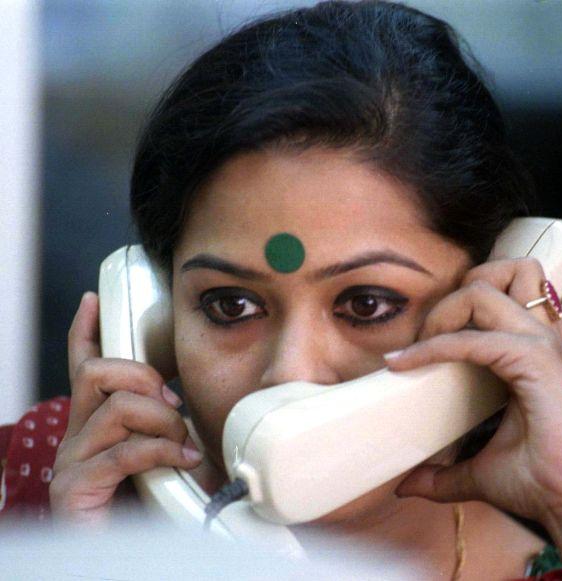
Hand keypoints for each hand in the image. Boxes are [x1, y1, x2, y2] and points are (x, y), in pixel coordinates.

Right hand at [49, 292, 201, 523]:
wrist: (122, 562)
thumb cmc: (148, 507)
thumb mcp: (162, 456)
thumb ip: (167, 430)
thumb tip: (194, 410)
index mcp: (96, 424)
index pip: (85, 367)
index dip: (86, 332)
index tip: (93, 300)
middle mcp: (77, 436)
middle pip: (97, 373)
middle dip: (144, 377)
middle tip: (174, 406)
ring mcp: (72, 461)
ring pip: (116, 406)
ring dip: (162, 420)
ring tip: (184, 444)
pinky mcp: (75, 487)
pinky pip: (125, 450)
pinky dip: (164, 451)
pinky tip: (186, 462)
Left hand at [387, 250, 561, 522]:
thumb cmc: (542, 483)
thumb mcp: (479, 471)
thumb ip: (443, 473)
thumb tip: (405, 485)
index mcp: (525, 353)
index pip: (488, 301)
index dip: (442, 318)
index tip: (400, 359)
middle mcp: (534, 339)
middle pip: (481, 283)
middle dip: (440, 307)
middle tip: (414, 349)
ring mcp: (537, 344)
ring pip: (478, 294)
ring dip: (439, 316)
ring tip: (413, 352)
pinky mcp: (534, 359)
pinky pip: (470, 341)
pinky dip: (433, 349)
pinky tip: (403, 365)